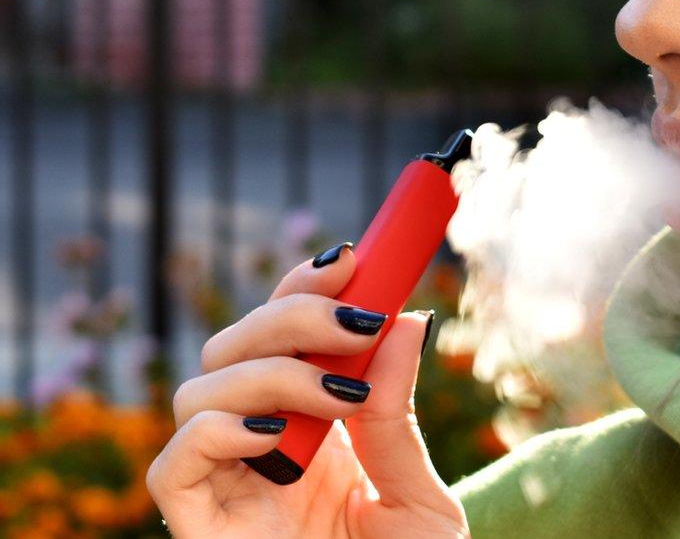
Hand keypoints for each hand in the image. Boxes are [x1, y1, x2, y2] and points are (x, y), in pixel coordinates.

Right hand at [147, 244, 468, 537]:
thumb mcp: (418, 496)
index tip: (354, 256)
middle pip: (234, 345)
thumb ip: (401, 415)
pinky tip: (278, 433)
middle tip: (356, 317)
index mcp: (314, 430)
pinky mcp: (200, 528)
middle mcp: (263, 447)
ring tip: (341, 396)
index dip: (305, 289)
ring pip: (199, 387)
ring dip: (271, 370)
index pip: (284, 336)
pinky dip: (216, 429)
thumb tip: (408, 320)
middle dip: (292, 316)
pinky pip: (173, 464)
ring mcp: (228, 485)